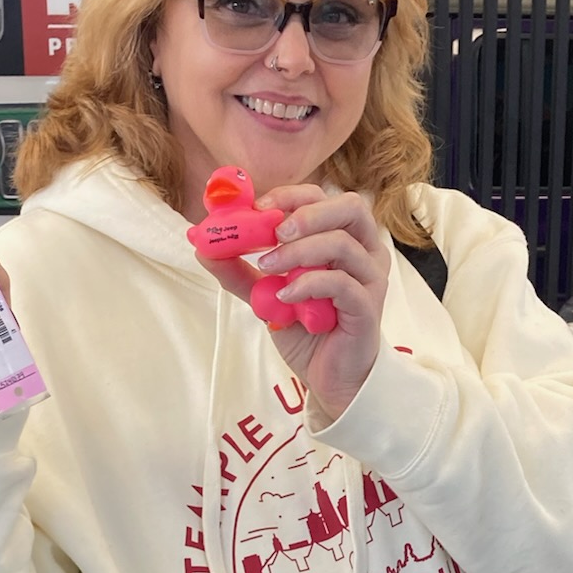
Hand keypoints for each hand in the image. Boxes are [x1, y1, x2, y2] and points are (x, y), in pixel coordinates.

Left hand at [196, 184, 388, 422]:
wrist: (329, 377)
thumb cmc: (308, 329)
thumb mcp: (267, 295)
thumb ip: (240, 271)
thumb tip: (202, 246)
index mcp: (343, 238)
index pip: (323, 197)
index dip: (290, 196)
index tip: (256, 209)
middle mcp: (364, 252)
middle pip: (349, 207)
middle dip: (305, 212)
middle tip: (273, 230)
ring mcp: (370, 279)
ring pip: (342, 244)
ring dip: (299, 251)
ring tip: (268, 267)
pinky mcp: (367, 307)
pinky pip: (342, 283)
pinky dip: (308, 284)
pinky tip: (285, 296)